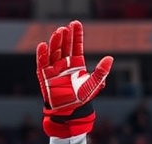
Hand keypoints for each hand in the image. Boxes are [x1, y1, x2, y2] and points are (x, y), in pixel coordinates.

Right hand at [36, 20, 111, 136]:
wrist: (69, 112)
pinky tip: (43, 45)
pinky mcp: (45, 76)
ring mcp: (54, 69)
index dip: (76, 35)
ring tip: (58, 33)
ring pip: (53, 52)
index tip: (75, 23)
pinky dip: (42, 55)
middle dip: (65, 37)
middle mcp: (64, 64)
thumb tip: (110, 58)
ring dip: (55, 43)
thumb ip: (101, 72)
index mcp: (76, 64)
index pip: (76, 46)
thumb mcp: (93, 85)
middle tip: (66, 28)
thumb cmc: (81, 99)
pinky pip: (42, 64)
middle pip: (64, 46)